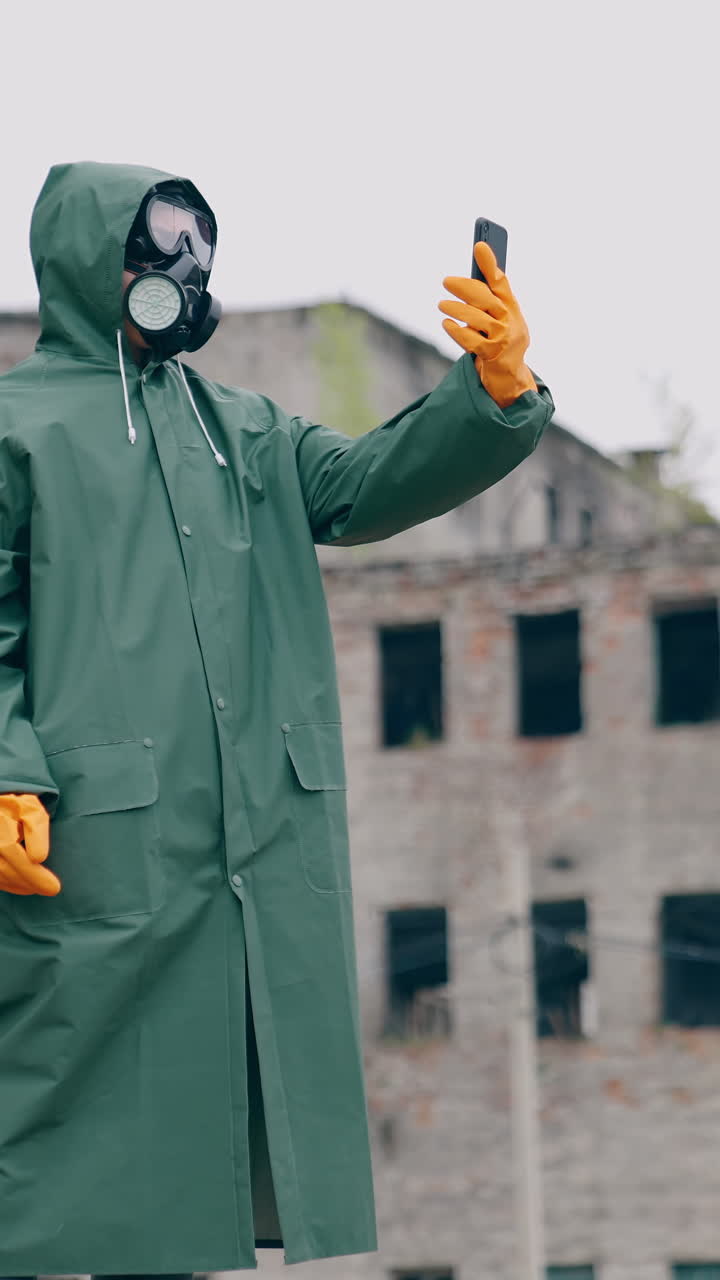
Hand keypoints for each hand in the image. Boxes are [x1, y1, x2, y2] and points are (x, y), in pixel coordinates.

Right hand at [0, 793, 60, 895]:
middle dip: (29, 882)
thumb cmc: (17, 806)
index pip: (13, 853)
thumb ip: (36, 830)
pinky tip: (23, 886)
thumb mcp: (31, 810)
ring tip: (38, 888)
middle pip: (4, 869)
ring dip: (18, 886)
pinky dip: (8, 884)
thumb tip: (38, 858)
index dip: (33, 873)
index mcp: (0, 826)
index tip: (54, 886)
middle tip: (51, 890)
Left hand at [439, 241, 537, 408]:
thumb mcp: (500, 319)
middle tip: (446, 281)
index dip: (489, 263)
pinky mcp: (492, 354)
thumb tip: (463, 283)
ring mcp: (502, 338)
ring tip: (441, 305)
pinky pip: (470, 339)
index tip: (479, 245)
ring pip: (475, 318)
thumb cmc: (500, 342)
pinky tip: (446, 323)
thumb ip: (488, 300)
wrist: (510, 377)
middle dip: (464, 287)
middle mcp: (510, 320)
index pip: (500, 281)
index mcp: (512, 307)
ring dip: (455, 309)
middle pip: (485, 297)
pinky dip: (455, 330)